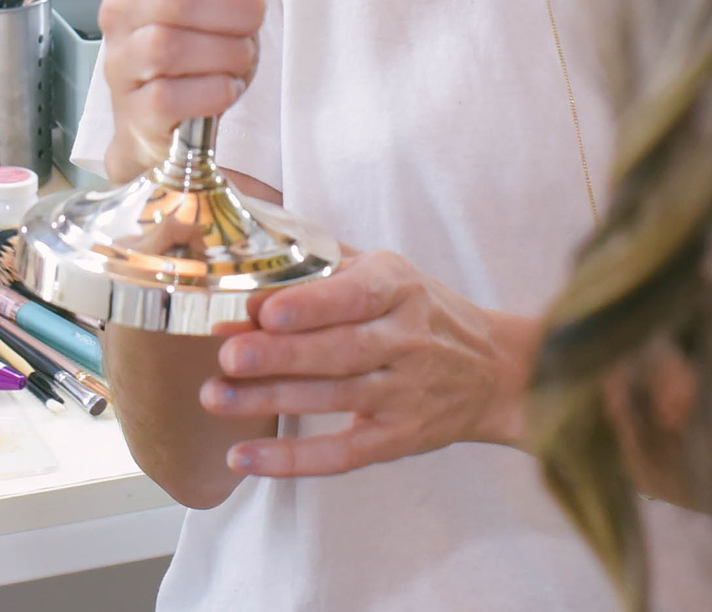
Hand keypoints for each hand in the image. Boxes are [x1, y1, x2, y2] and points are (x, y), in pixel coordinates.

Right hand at [97, 0, 268, 177]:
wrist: (162, 117)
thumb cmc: (196, 45)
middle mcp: (119, 13)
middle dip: (234, 6)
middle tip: (255, 18)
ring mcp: (120, 63)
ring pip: (169, 46)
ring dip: (226, 50)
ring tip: (242, 56)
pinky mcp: (134, 110)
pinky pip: (171, 96)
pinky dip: (214, 90)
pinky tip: (227, 87)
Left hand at [201, 250, 536, 477]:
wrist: (495, 370)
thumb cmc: (425, 312)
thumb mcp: (390, 272)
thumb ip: (327, 261)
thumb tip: (255, 251)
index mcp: (401, 289)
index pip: (356, 295)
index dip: (311, 304)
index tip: (264, 309)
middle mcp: (407, 340)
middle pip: (340, 350)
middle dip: (281, 354)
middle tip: (228, 354)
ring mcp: (405, 393)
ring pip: (334, 399)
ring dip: (271, 400)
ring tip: (216, 396)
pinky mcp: (398, 438)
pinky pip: (341, 453)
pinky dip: (292, 460)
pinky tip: (244, 457)